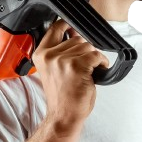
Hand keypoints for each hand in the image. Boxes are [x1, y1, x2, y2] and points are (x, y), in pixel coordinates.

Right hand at [32, 19, 108, 133]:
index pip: (55, 28)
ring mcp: (62, 60)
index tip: (73, 28)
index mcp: (41, 55)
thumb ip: (60, 51)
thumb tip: (75, 32)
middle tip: (82, 67)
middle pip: (77, 38)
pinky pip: (96, 56)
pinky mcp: (77, 66)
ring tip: (88, 72)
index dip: (67, 25)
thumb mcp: (53, 69)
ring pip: (88, 47)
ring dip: (93, 58)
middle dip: (84, 51)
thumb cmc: (61, 96)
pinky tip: (96, 73)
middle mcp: (49, 55)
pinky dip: (101, 63)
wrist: (63, 116)